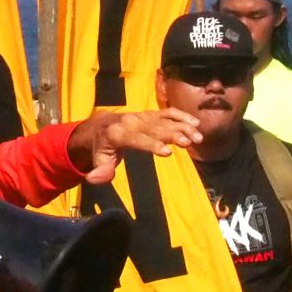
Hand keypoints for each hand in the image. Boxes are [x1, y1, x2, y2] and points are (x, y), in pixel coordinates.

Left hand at [69, 108, 204, 184]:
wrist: (102, 124)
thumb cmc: (102, 147)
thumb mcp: (98, 161)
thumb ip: (99, 171)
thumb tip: (93, 179)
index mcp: (117, 134)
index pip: (136, 139)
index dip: (152, 145)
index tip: (168, 152)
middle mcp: (132, 122)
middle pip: (155, 128)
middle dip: (173, 134)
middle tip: (191, 142)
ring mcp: (142, 116)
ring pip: (164, 120)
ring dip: (182, 126)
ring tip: (198, 137)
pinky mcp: (151, 114)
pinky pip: (168, 112)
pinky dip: (181, 116)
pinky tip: (195, 123)